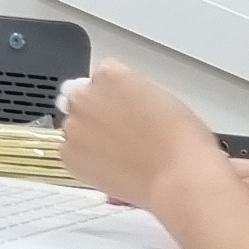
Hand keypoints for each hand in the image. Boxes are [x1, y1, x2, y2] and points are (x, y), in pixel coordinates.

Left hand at [55, 61, 228, 209]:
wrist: (178, 174)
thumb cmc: (180, 138)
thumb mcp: (158, 96)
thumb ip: (128, 92)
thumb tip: (119, 103)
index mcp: (110, 74)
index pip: (102, 75)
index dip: (117, 94)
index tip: (126, 107)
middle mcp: (85, 97)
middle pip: (81, 98)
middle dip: (97, 112)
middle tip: (123, 131)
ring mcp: (74, 127)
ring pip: (75, 126)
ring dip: (89, 135)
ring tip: (121, 151)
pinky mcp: (69, 155)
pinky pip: (71, 152)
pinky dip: (86, 158)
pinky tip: (112, 164)